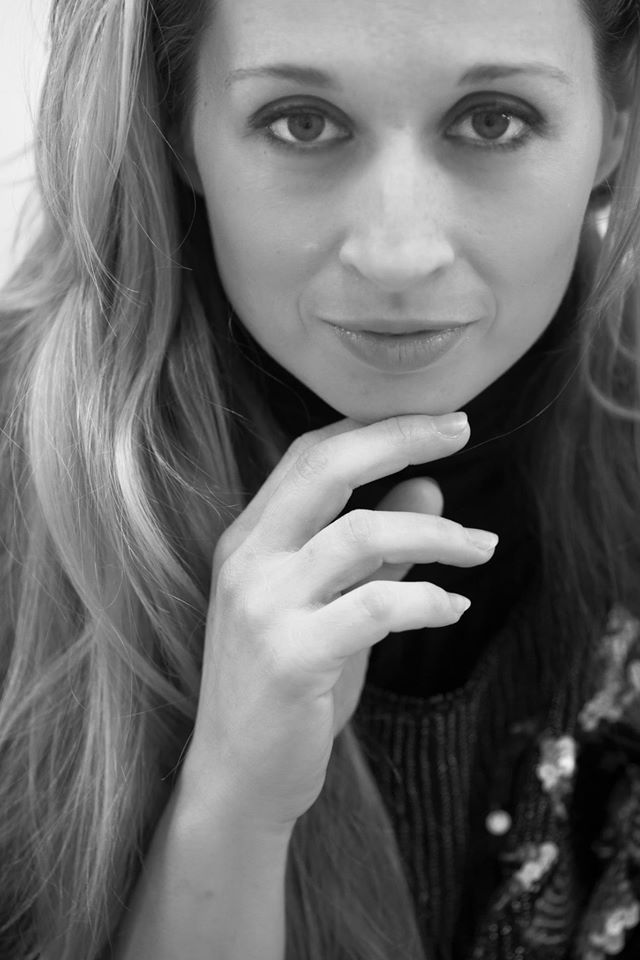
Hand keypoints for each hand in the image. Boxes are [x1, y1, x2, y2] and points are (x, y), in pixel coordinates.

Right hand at [185, 414, 496, 831]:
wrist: (237, 776)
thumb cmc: (285, 685)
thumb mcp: (329, 605)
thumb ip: (375, 551)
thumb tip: (429, 487)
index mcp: (250, 539)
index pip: (308, 454)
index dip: (372, 426)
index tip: (432, 419)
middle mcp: (248, 560)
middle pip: (326, 469)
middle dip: (399, 438)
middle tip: (461, 429)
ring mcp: (263, 606)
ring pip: (361, 534)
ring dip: (436, 534)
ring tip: (483, 548)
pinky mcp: (289, 657)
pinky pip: (376, 607)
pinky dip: (428, 601)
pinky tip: (454, 609)